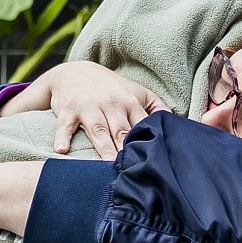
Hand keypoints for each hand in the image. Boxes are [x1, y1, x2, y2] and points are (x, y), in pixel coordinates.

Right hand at [14, 61, 166, 157]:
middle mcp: (111, 104)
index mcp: (131, 103)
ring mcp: (89, 107)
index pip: (142, 126)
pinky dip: (62, 137)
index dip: (148, 143)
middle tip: (133, 170)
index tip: (153, 161)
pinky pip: (65, 126)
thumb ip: (158, 108)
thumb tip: (180, 127)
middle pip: (121, 131)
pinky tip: (61, 151)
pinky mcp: (68, 111)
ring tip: (107, 166)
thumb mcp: (137, 92)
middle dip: (127, 149)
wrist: (76, 72)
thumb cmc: (112, 89)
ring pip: (98, 130)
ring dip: (102, 147)